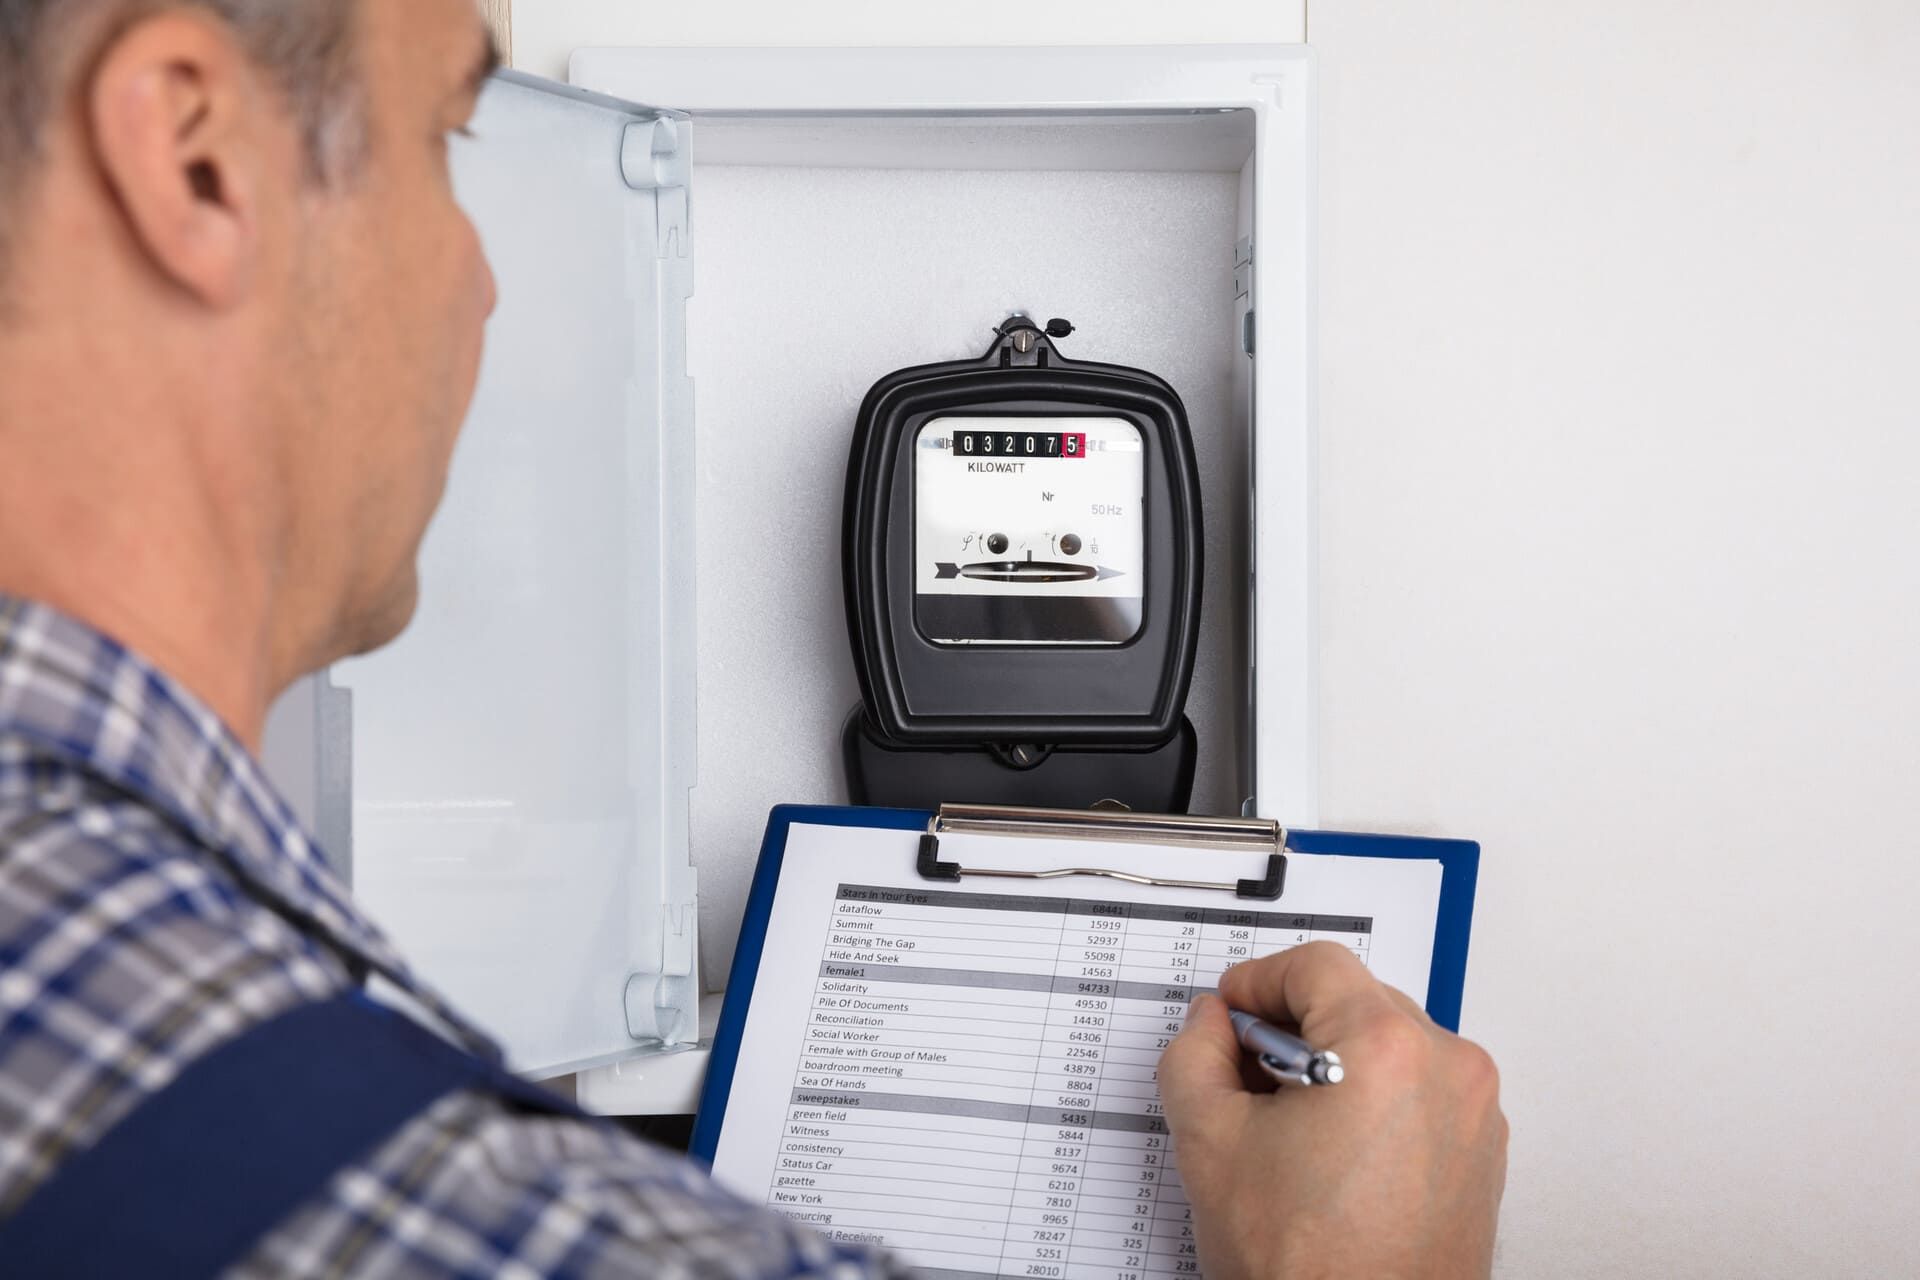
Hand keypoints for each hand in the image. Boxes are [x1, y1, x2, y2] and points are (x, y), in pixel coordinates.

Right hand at [1159, 943, 1506, 1278]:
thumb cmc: (1307, 1267)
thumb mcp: (1209, 1141)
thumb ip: (1194, 1055)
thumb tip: (1210, 1025)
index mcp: (1386, 1050)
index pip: (1316, 965)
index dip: (1257, 981)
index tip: (1230, 1011)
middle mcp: (1447, 1069)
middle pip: (1357, 1000)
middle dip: (1293, 1027)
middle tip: (1245, 1073)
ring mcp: (1474, 1113)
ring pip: (1390, 1045)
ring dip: (1335, 1064)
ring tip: (1289, 1125)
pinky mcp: (1482, 1152)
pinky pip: (1421, 1091)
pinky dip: (1374, 1101)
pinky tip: (1330, 1154)